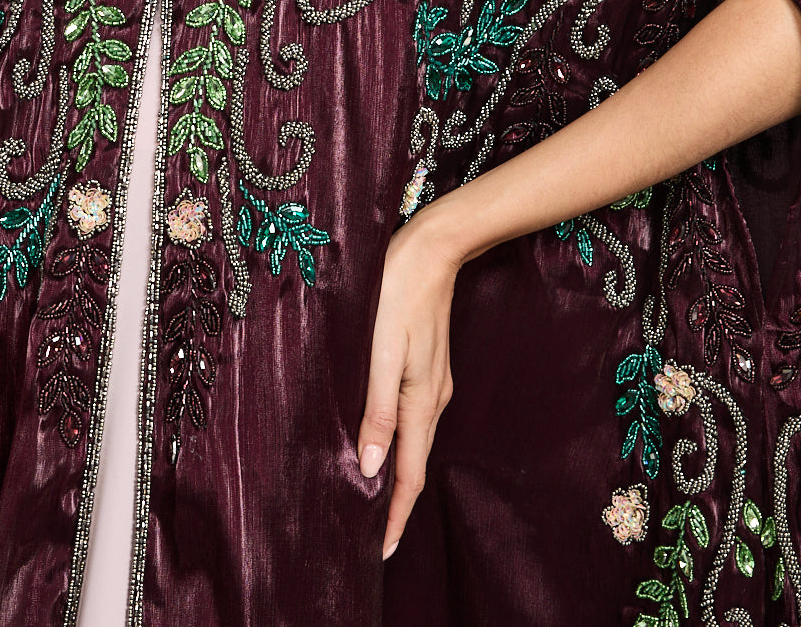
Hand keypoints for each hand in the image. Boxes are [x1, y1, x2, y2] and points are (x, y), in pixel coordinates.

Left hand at [357, 207, 459, 559]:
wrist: (430, 247)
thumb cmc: (398, 293)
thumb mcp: (382, 351)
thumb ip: (376, 409)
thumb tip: (369, 468)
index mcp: (421, 401)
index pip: (409, 475)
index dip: (395, 516)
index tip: (381, 552)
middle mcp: (431, 398)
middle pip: (412, 463)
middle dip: (394, 502)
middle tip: (369, 536)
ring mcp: (430, 381)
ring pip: (411, 439)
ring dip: (395, 472)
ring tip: (370, 499)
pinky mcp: (425, 364)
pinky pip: (410, 416)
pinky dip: (397, 441)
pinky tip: (380, 440)